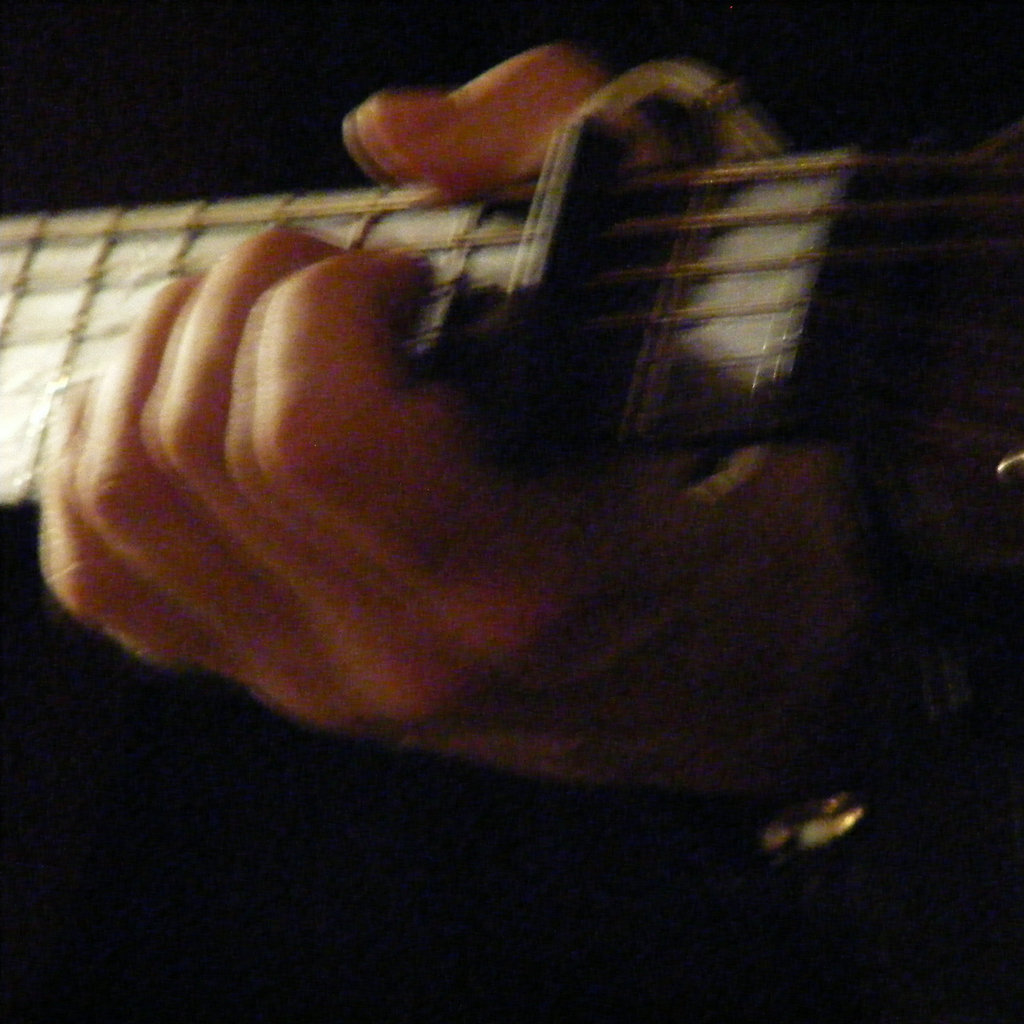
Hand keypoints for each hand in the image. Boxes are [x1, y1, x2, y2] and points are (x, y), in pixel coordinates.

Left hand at [40, 46, 873, 789]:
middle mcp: (399, 658)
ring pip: (123, 494)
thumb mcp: (694, 295)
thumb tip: (394, 137)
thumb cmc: (702, 484)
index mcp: (519, 585)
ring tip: (272, 333)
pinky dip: (107, 452)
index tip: (412, 279)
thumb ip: (567, 150)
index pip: (316, 439)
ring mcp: (315, 679)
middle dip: (247, 295)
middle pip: (193, 445)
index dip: (333, 303)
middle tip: (340, 283)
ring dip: (171, 354)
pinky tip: (194, 404)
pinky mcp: (261, 672)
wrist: (696, 652)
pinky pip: (98, 566)